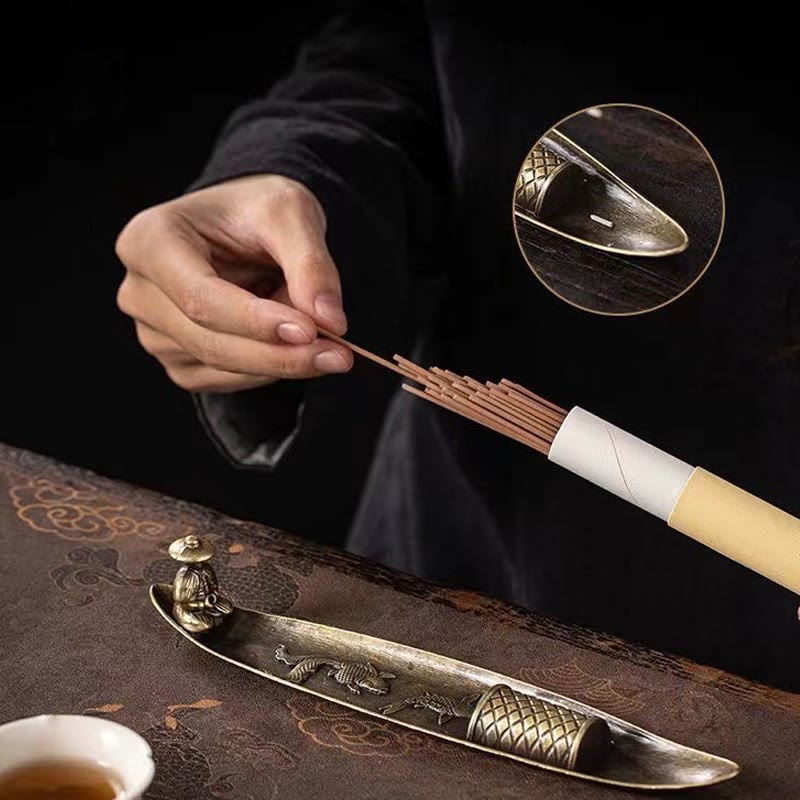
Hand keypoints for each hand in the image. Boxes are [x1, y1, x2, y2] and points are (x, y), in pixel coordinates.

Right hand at [115, 175, 353, 392]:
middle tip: (340, 355)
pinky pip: (224, 381)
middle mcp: (140, 290)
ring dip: (278, 359)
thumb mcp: (291, 213)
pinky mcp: (178, 359)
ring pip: (220, 366)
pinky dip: (266, 370)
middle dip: (279, 354)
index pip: (200, 297)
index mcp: (149, 241)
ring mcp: (153, 331)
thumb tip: (330, 322)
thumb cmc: (257, 211)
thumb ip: (311, 263)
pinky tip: (289, 345)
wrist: (243, 226)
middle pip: (209, 341)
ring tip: (319, 332)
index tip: (311, 331)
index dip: (255, 321)